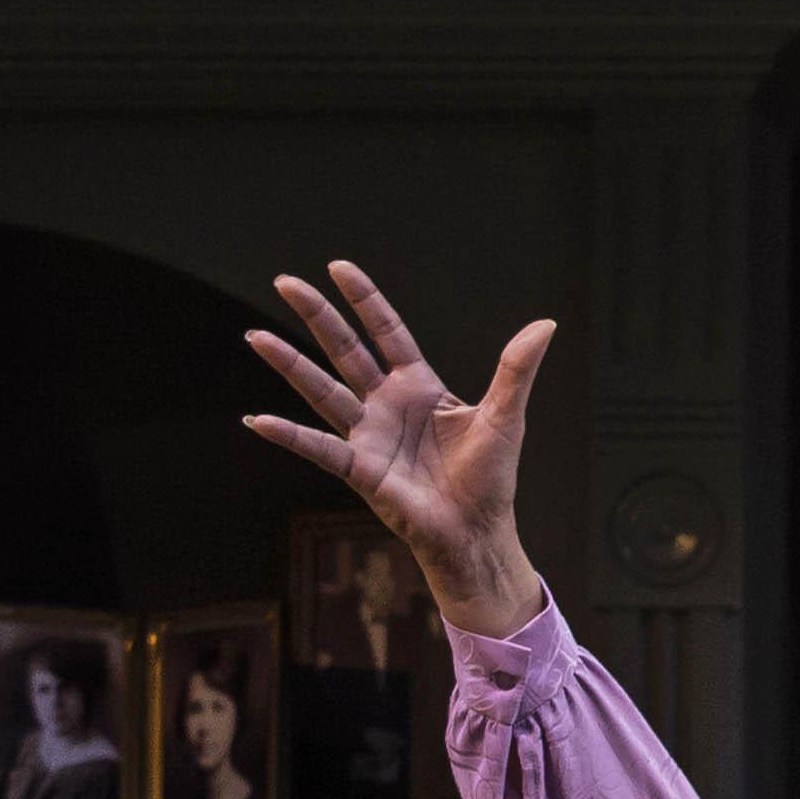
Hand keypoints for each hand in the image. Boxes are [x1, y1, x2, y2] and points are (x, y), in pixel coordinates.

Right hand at [238, 263, 553, 636]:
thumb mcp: (506, 416)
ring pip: (322, 390)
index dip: (364, 300)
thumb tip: (546, 324)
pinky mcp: (360, 469)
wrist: (478, 531)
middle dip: (316, 316)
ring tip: (254, 336)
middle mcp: (387, 405)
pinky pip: (318, 447)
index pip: (387, 332)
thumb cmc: (490, 478)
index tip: (337, 267)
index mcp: (420, 386)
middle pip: (345, 350)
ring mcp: (369, 435)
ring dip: (289, 364)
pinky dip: (289, 435)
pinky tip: (259, 420)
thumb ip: (517, 370)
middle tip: (284, 281)